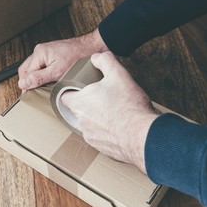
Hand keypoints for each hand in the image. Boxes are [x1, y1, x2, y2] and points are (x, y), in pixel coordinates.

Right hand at [18, 28, 107, 91]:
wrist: (90, 48)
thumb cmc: (77, 57)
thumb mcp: (57, 72)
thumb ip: (39, 78)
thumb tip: (23, 84)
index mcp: (39, 53)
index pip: (24, 73)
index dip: (26, 86)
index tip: (29, 95)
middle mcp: (40, 51)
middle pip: (26, 70)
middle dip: (28, 82)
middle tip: (33, 93)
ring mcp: (45, 52)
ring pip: (33, 68)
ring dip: (35, 78)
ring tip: (41, 87)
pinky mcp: (51, 54)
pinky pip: (40, 65)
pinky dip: (41, 73)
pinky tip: (47, 80)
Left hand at [61, 52, 159, 172]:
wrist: (142, 135)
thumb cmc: (128, 105)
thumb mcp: (118, 74)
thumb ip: (105, 61)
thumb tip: (96, 57)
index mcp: (79, 104)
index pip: (64, 96)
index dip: (71, 90)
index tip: (81, 88)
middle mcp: (81, 122)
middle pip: (79, 110)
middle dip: (89, 103)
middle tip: (105, 97)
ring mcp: (90, 137)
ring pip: (90, 124)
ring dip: (99, 118)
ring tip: (116, 112)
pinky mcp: (102, 148)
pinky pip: (101, 137)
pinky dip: (109, 132)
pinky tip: (121, 126)